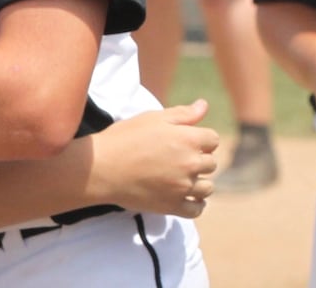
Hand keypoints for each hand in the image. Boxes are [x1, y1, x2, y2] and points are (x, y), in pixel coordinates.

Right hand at [89, 100, 218, 218]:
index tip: (186, 140)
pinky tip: (185, 196)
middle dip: (199, 158)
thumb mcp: (153, 118)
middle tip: (177, 157)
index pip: (213, 139)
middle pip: (211, 163)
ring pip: (207, 188)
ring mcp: (183, 188)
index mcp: (188, 139)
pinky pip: (196, 209)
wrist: (102, 167)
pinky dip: (195, 204)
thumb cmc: (125, 137)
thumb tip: (204, 106)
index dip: (200, 138)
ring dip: (199, 182)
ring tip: (181, 176)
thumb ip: (183, 114)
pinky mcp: (173, 206)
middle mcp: (190, 164)